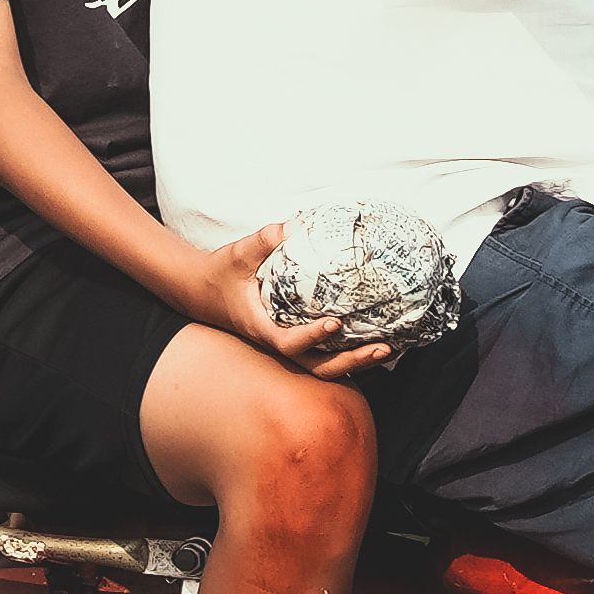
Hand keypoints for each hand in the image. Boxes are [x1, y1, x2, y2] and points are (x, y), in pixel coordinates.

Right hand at [192, 224, 397, 382]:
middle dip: (349, 361)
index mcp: (260, 327)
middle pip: (315, 366)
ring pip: (322, 367)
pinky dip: (349, 353)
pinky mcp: (295, 339)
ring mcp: (287, 344)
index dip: (311, 337)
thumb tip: (296, 225)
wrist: (206, 291)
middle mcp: (276, 342)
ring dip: (355, 362)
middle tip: (382, 347)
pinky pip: (324, 355)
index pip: (287, 343)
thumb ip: (264, 240)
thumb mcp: (238, 253)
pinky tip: (376, 340)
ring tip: (387, 349)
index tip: (335, 322)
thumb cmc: (223, 272)